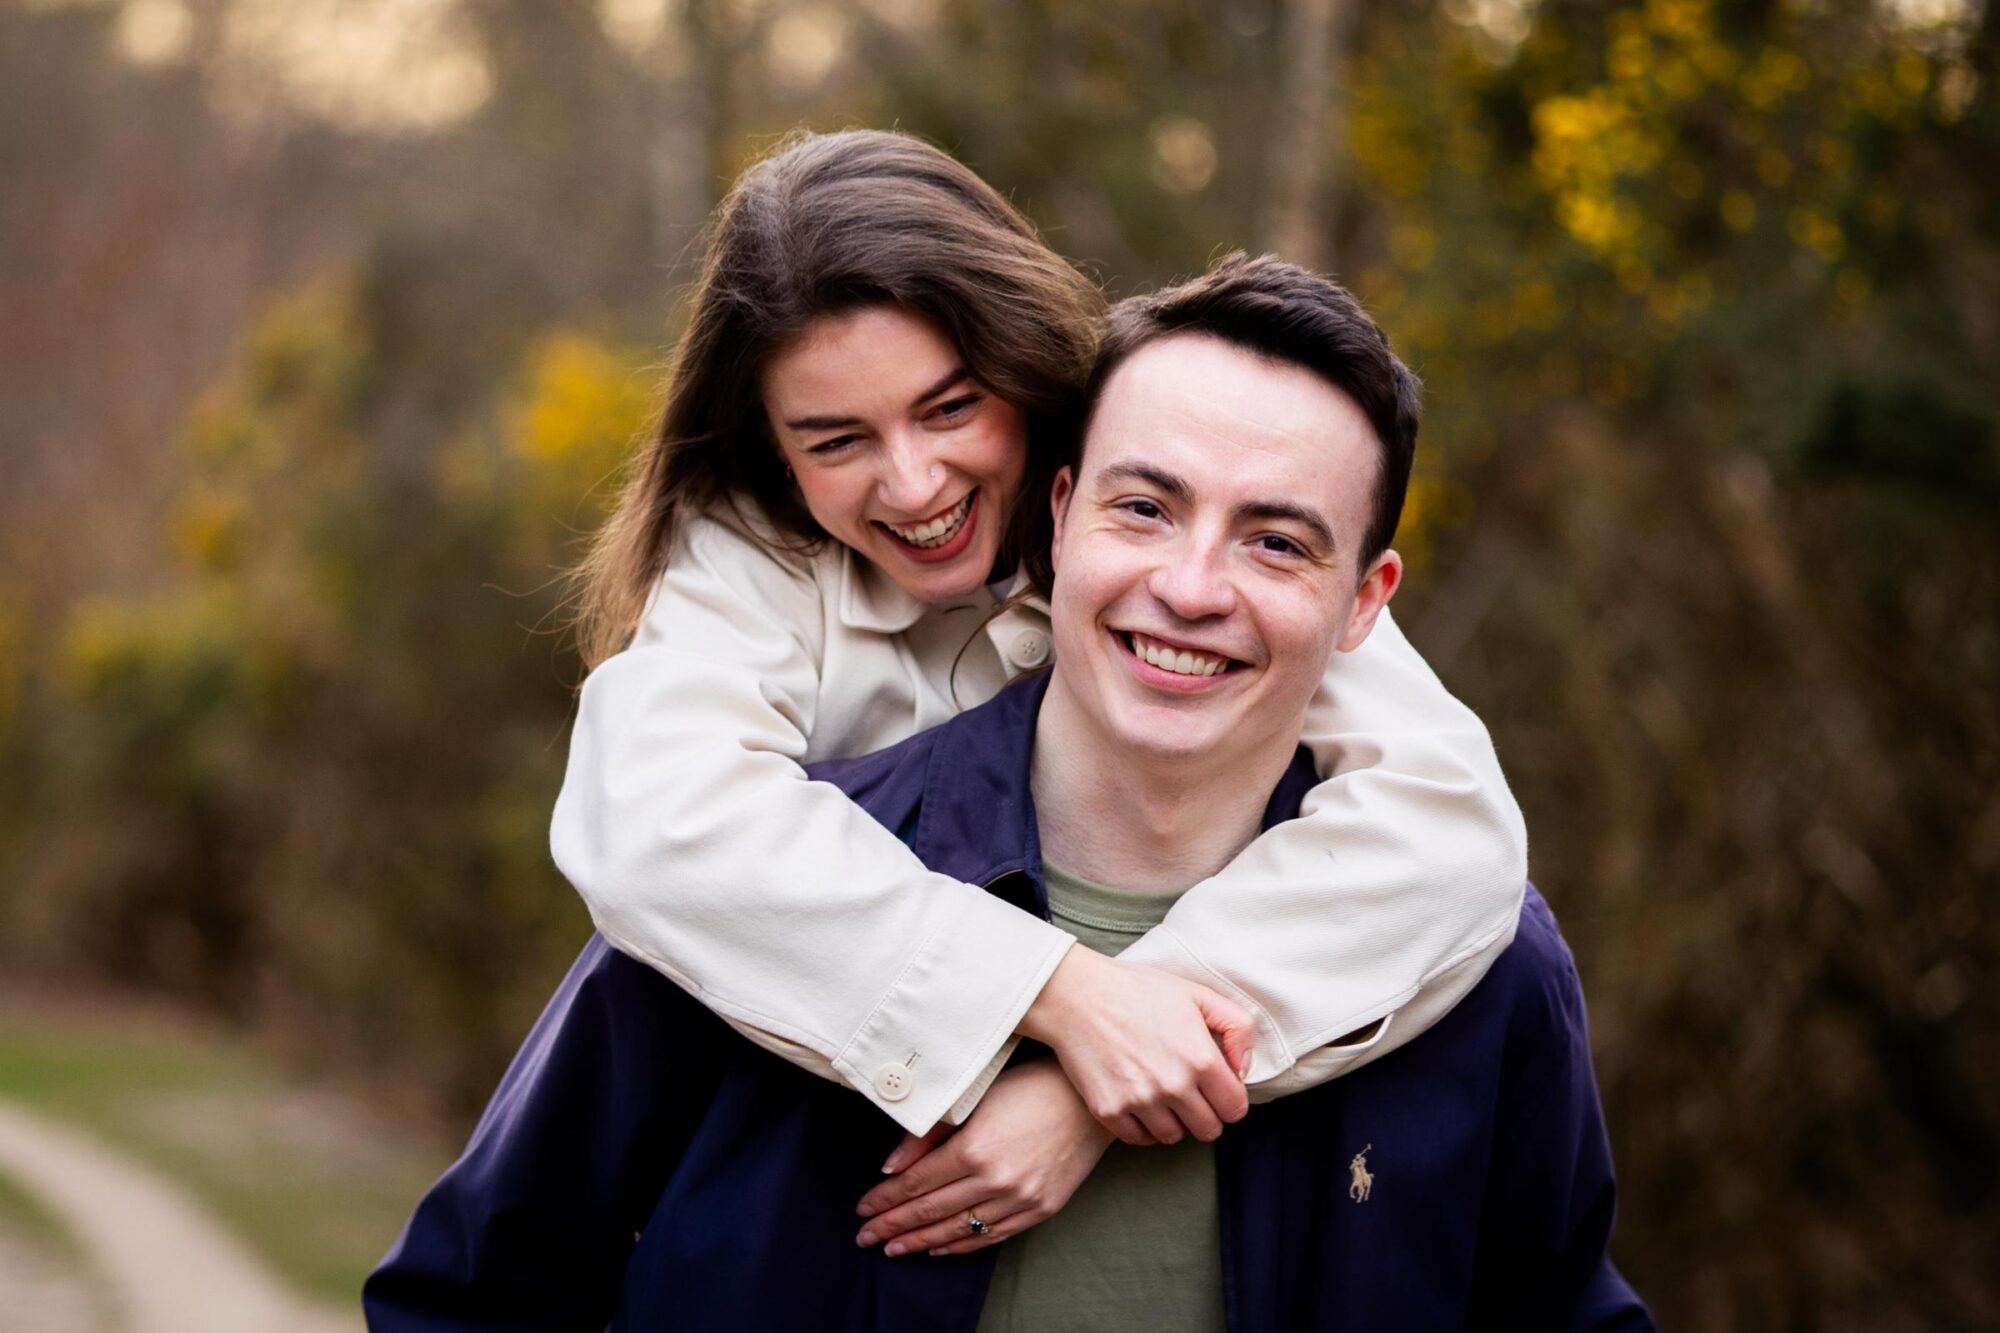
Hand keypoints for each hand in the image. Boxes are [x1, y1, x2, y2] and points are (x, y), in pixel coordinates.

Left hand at [853, 1061, 1112, 1257]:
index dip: (885, 1200)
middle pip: (931, 1210)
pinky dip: (962, 1245)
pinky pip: (992, 1236)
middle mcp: (996, 1181)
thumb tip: (891, 1166)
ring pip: (958, 1230)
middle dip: (894, 1226)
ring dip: (921, 1242)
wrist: (1089, 1100)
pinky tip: (939, 1248)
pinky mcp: (1040, 1209)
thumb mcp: (976, 1096)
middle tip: (866, 1237)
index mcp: (975, 1148)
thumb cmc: (1031, 1086)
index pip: (916, 1183)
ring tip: (894, 1249)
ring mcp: (1020, 1200)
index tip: (863, 1210)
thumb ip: (931, 1133)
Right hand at [1018, 945, 1253, 1144]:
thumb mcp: (1197, 995)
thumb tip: (1245, 1070)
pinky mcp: (1109, 1111)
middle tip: (1192, 1093)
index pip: (1235, 1109)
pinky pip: (1140, 1139)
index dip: (1230, 1100)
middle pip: (1208, 1130)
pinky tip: (1141, 1102)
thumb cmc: (1139, 990)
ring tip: (1164, 1095)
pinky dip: (1144, 1127)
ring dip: (1175, 1121)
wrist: (1078, 995)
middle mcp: (1173, 1086)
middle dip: (1206, 1113)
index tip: (1217, 1089)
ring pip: (1174, 1137)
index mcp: (1200, 1058)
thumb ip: (1237, 1028)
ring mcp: (1139, 1102)